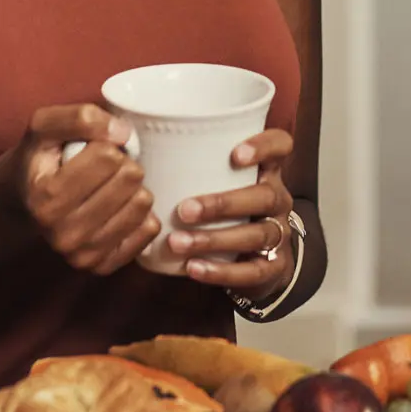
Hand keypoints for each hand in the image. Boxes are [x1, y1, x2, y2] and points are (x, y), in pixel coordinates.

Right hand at [0, 105, 159, 274]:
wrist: (25, 199)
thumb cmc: (41, 158)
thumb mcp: (45, 125)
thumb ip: (80, 117)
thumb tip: (123, 133)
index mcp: (46, 199)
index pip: (110, 157)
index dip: (107, 144)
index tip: (92, 151)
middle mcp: (63, 234)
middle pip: (130, 180)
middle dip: (123, 164)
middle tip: (104, 170)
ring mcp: (83, 255)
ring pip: (142, 204)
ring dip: (133, 188)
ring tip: (110, 187)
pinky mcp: (103, 266)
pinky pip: (149, 230)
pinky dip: (141, 213)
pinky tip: (120, 208)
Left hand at [163, 129, 297, 294]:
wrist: (257, 260)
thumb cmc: (225, 211)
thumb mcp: (219, 182)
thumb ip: (188, 164)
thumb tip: (130, 139)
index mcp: (266, 171)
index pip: (280, 146)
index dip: (264, 146)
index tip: (235, 154)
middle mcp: (278, 199)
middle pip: (265, 196)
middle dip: (223, 203)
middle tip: (184, 210)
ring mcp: (279, 234)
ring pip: (257, 234)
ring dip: (214, 239)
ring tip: (178, 243)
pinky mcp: (274, 267)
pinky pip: (252, 271)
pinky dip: (221, 271)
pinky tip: (193, 268)